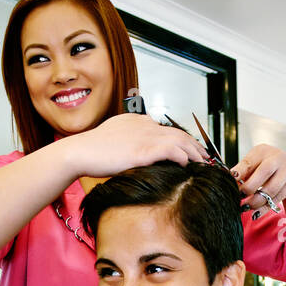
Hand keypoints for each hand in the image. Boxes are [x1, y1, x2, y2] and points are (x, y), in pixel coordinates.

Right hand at [63, 113, 207, 177]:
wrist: (80, 151)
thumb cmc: (92, 149)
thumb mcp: (112, 136)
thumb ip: (127, 137)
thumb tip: (135, 146)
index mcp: (138, 121)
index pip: (166, 129)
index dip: (181, 140)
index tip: (189, 149)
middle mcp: (145, 125)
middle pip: (178, 133)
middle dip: (194, 145)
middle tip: (204, 156)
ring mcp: (145, 136)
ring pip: (180, 140)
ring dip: (194, 152)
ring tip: (202, 162)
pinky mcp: (144, 149)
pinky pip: (172, 150)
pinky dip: (183, 156)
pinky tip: (187, 164)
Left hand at [231, 144, 285, 211]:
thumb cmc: (267, 167)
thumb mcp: (255, 164)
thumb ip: (243, 173)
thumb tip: (230, 185)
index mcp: (262, 151)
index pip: (249, 162)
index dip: (238, 173)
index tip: (230, 184)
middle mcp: (277, 158)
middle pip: (264, 172)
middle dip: (249, 188)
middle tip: (239, 197)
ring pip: (271, 189)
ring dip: (256, 201)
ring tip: (246, 207)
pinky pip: (276, 199)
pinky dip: (264, 208)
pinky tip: (255, 213)